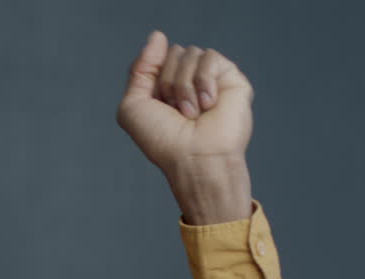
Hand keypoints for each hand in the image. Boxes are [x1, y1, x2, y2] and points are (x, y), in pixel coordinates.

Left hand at [117, 31, 253, 223]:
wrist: (195, 157)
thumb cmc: (163, 140)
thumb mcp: (133, 106)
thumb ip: (140, 69)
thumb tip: (158, 35)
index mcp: (164, 87)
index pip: (156, 58)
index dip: (153, 76)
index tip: (159, 102)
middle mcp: (188, 82)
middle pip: (173, 53)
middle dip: (168, 83)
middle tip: (176, 111)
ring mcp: (210, 80)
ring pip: (190, 53)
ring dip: (184, 86)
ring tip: (192, 113)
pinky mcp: (231, 79)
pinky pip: (209, 57)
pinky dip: (203, 81)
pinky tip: (208, 104)